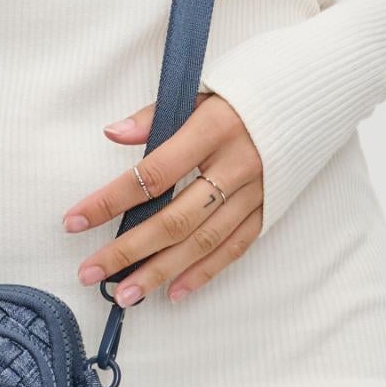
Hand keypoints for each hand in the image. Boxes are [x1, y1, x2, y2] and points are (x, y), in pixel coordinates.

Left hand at [60, 94, 263, 303]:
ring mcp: (256, 193)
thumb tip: (112, 134)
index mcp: (213, 130)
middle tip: (90, 272)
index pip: (152, 173)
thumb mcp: (201, 91)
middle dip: (127, 249)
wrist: (312, 96)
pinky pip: (234, 247)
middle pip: (174, 218)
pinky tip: (174, 292)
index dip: (110, 200)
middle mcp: (235, 166)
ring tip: (125, 296)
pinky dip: (204, 273)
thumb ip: (155, 116)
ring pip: (203, 242)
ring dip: (161, 272)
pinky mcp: (270, 209)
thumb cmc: (245, 91)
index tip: (74, 220)